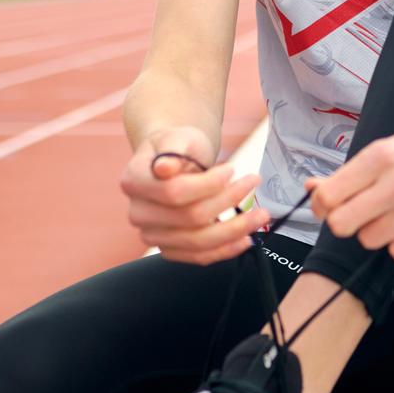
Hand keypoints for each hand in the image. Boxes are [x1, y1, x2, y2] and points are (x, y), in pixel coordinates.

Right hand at [120, 127, 266, 264]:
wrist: (175, 161)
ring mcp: (152, 235)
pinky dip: (225, 250)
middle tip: (254, 186)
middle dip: (228, 203)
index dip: (208, 184)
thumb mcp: (179, 136)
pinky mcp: (169, 249)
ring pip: (197, 242)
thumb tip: (164, 168)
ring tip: (259, 216)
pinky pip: (198, 257)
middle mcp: (138, 212)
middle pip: (189, 218)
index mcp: (133, 181)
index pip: (174, 191)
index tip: (232, 169)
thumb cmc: (179, 147)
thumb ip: (174, 149)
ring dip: (234, 231)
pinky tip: (244, 238)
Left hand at [304, 122, 393, 261]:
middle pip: (342, 224)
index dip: (324, 206)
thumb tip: (312, 188)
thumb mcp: (390, 151)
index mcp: (382, 156)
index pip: (328, 196)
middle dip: (348, 222)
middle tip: (365, 213)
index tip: (333, 206)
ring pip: (369, 240)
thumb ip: (350, 174)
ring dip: (378, 232)